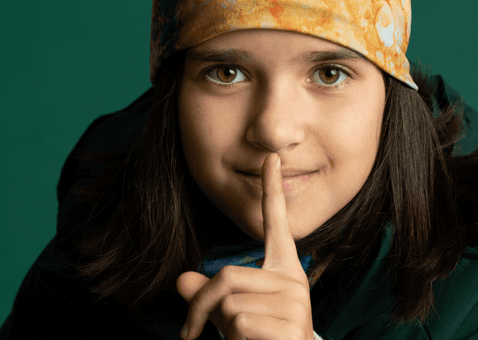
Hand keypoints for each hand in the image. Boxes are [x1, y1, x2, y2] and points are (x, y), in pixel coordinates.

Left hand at [177, 153, 314, 339]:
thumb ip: (209, 295)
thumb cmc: (262, 338)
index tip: (271, 157)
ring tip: (245, 339)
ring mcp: (296, 301)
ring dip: (222, 328)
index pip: (276, 223)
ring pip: (230, 303)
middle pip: (228, 275)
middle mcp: (294, 278)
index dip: (272, 188)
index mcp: (283, 268)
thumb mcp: (233, 313)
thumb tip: (181, 280)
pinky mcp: (292, 324)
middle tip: (192, 331)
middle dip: (202, 306)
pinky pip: (240, 325)